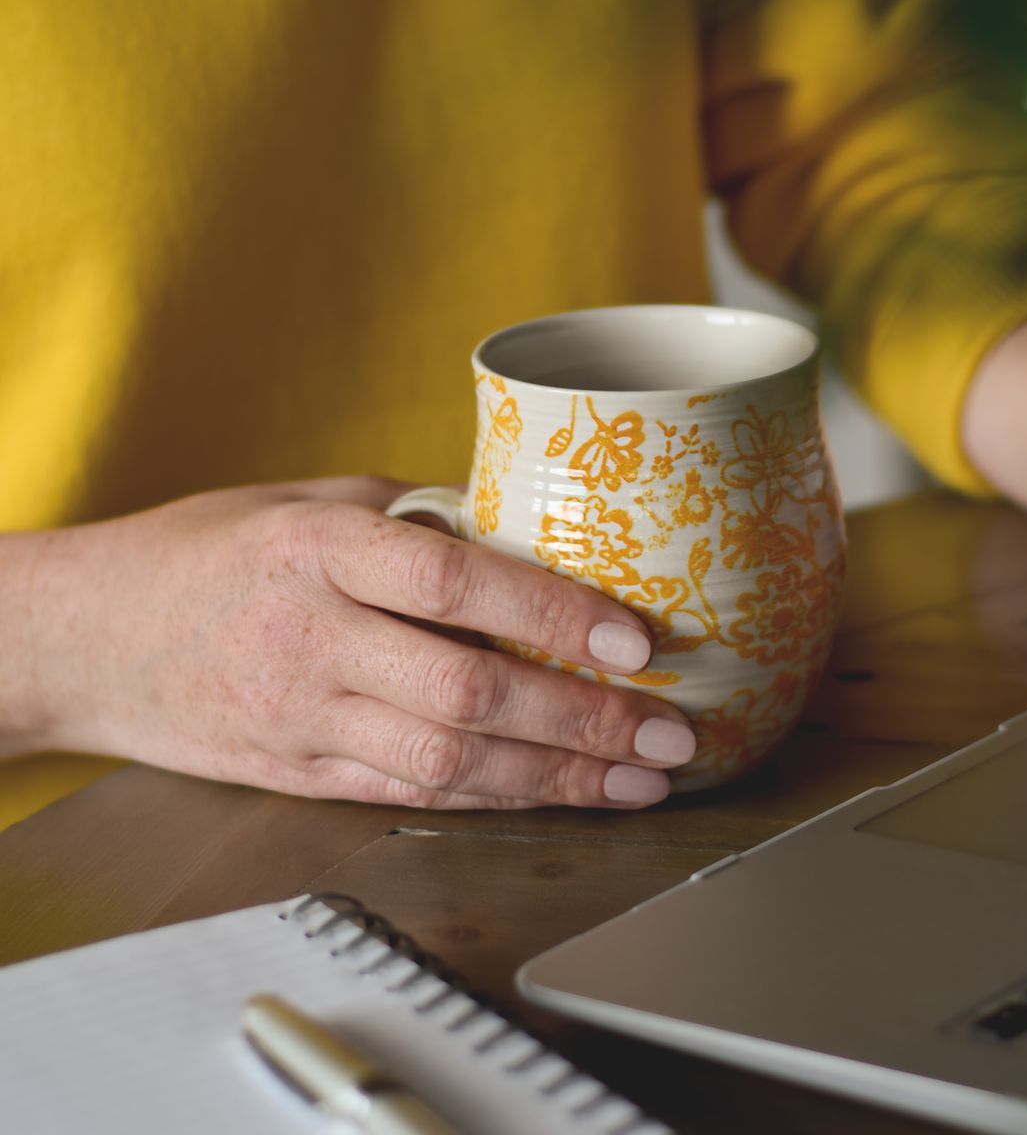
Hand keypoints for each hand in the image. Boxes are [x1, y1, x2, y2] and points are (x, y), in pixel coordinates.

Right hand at [10, 477, 694, 808]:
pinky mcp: (296, 775)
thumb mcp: (307, 499)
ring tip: (642, 777)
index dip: (551, 612)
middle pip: (466, 689)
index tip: (635, 636)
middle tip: (671, 729)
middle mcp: (309, 636)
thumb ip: (417, 515)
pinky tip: (564, 793)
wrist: (86, 637)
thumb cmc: (208, 552)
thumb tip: (537, 525)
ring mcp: (301, 716)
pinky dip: (498, 798)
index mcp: (316, 548)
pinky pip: (412, 793)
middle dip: (583, 718)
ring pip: (448, 760)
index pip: (450, 580)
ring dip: (559, 776)